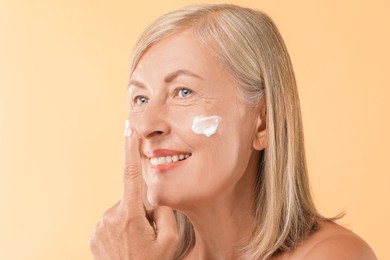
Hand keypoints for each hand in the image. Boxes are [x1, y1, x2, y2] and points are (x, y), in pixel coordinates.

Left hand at [89, 128, 178, 259]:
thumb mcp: (170, 238)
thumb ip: (164, 210)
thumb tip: (152, 197)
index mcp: (130, 216)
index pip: (130, 175)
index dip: (130, 151)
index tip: (129, 131)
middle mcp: (110, 218)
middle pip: (131, 200)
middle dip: (142, 209)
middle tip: (149, 232)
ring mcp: (100, 228)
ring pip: (122, 211)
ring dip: (131, 220)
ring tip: (137, 241)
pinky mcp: (94, 235)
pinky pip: (111, 222)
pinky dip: (120, 228)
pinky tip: (126, 243)